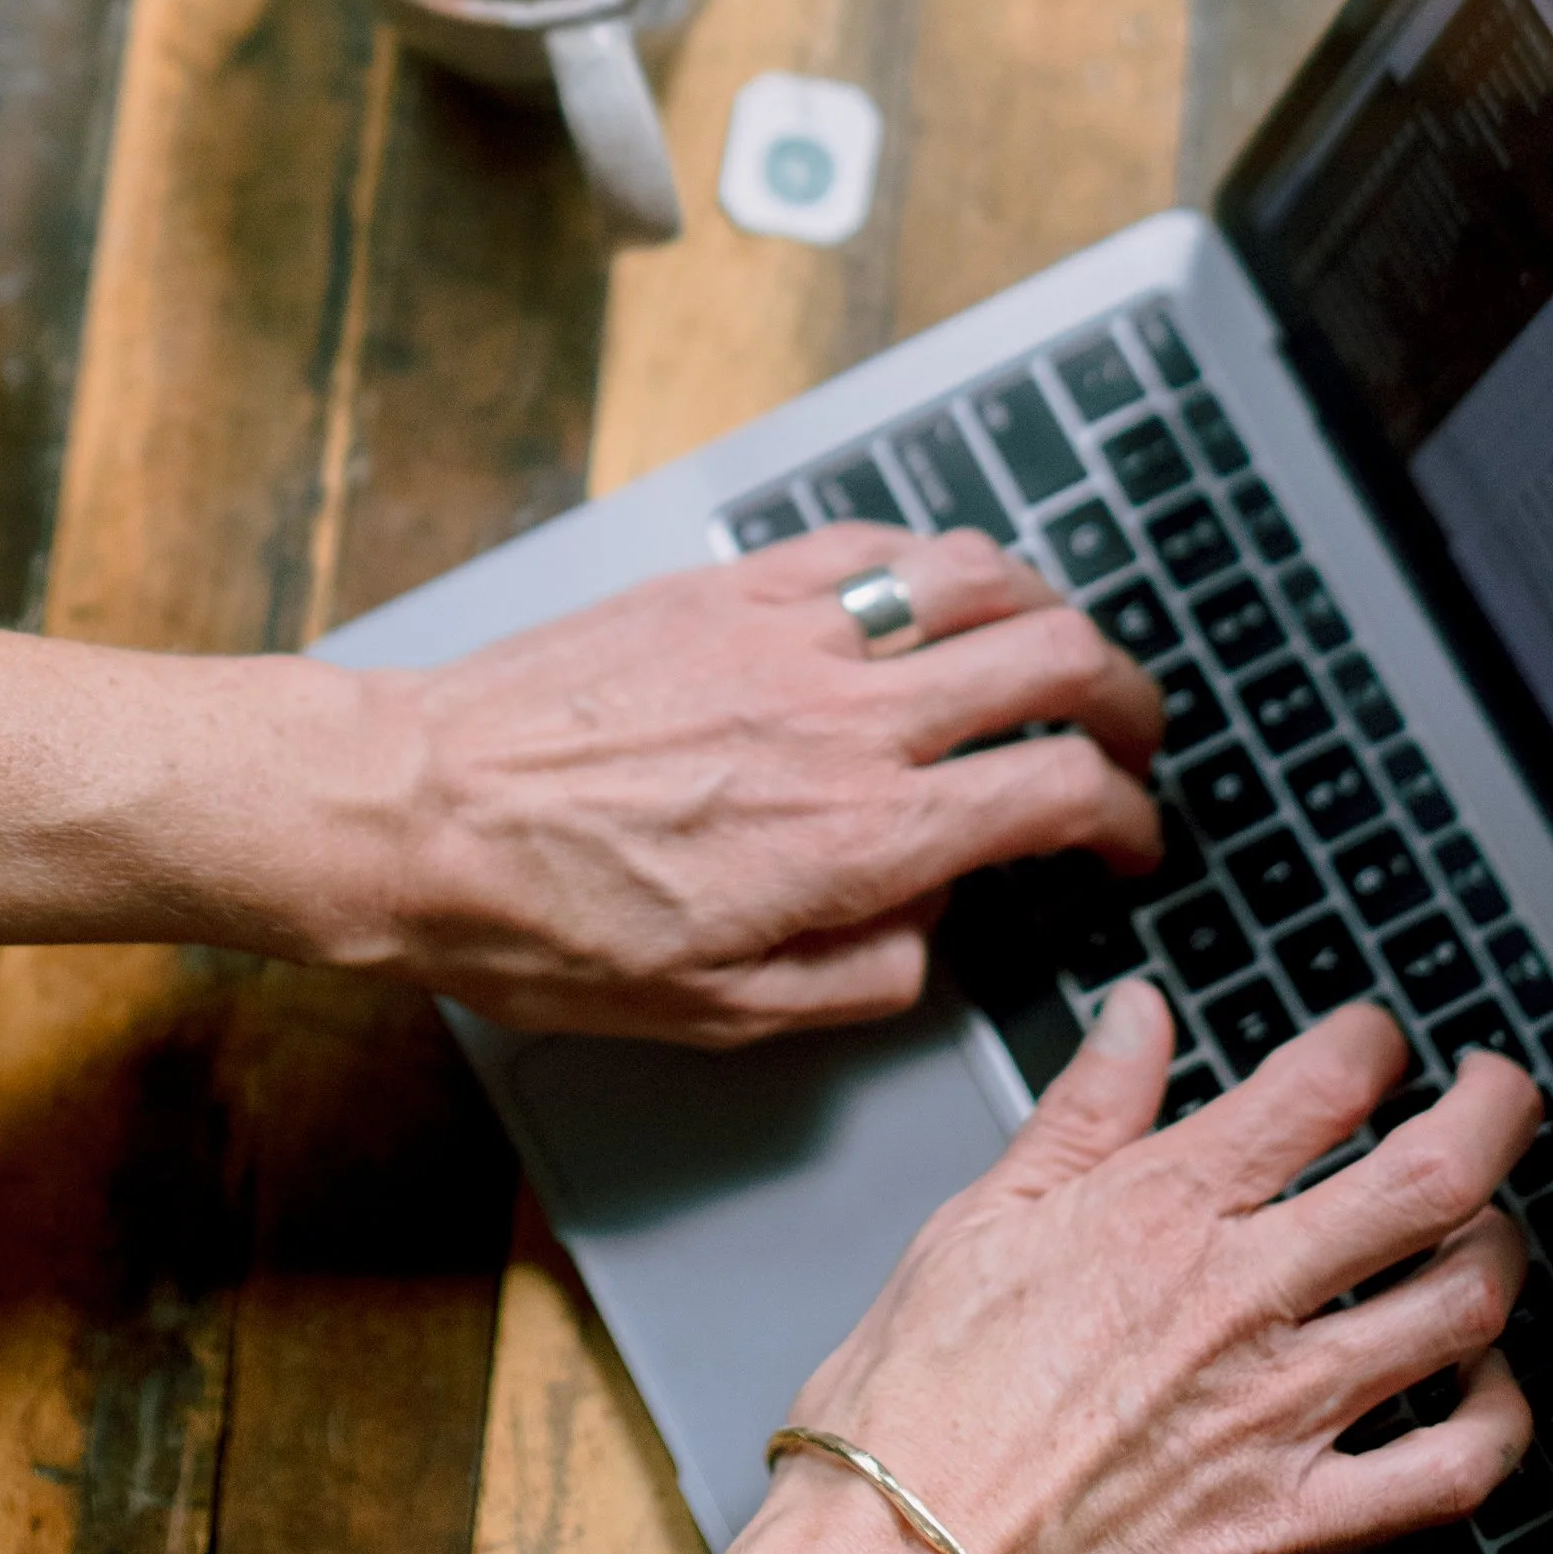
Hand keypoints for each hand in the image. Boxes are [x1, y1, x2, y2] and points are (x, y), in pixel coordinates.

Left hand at [349, 521, 1162, 1038]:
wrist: (418, 813)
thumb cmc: (547, 923)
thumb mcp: (725, 1011)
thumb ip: (863, 973)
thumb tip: (933, 931)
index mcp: (862, 833)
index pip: (1060, 794)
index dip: (1126, 819)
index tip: (1128, 842)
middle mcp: (846, 714)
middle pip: (1054, 657)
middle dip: (1127, 697)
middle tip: (1134, 733)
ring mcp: (786, 630)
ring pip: (976, 571)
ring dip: (1047, 604)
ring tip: (1060, 641)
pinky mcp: (725, 583)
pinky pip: (866, 542)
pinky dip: (930, 556)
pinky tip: (933, 582)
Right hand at [646, 986, 1535, 1553]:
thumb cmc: (920, 1404)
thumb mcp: (982, 1215)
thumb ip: (1083, 1109)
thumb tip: (1136, 1015)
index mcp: (1161, 1210)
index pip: (1318, 1087)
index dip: (1371, 1041)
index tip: (1377, 1038)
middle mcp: (1241, 1299)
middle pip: (1428, 1179)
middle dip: (1491, 1111)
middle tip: (1495, 1088)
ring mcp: (1283, 1413)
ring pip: (1457, 1309)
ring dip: (1500, 1250)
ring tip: (1491, 1227)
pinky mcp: (1297, 1523)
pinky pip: (1450, 1471)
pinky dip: (1498, 1420)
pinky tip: (1486, 1389)